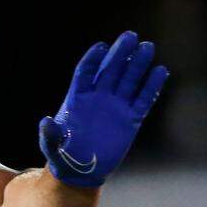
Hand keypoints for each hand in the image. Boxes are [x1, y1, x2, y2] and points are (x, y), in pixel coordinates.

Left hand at [39, 31, 168, 186]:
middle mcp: (99, 98)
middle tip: (131, 36)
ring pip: (129, 81)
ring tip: (148, 47)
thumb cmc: (62, 156)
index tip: (102, 46)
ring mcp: (116, 107)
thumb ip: (49, 135)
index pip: (85, 72)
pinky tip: (160, 72)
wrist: (81, 170)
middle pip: (110, 70)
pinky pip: (143, 100)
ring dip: (138, 64)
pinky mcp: (131, 120)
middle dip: (120, 53)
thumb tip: (46, 121)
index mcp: (77, 99)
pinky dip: (151, 87)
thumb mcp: (51, 146)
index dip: (93, 59)